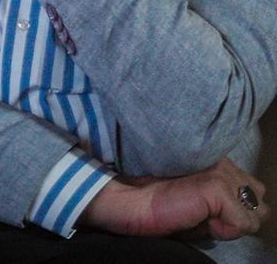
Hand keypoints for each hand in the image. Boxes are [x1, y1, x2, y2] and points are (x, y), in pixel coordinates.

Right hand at [83, 159, 268, 240]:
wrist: (133, 201)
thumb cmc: (161, 207)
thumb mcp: (200, 204)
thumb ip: (224, 201)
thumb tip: (244, 215)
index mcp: (219, 163)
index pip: (253, 190)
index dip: (236, 208)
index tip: (207, 212)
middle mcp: (225, 163)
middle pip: (259, 201)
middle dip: (241, 215)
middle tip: (209, 216)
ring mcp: (223, 173)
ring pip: (255, 214)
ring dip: (233, 224)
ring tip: (203, 218)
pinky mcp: (218, 187)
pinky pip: (243, 223)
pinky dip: (224, 230)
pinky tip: (199, 220)